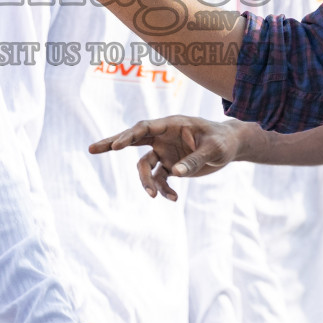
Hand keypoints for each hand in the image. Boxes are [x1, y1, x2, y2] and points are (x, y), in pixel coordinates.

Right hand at [89, 115, 243, 200]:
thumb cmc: (223, 141)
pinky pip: (159, 179)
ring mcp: (164, 151)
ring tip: (155, 195)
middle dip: (112, 144)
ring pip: (144, 166)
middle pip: (132, 139)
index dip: (128, 136)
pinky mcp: (170, 166)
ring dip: (146, 182)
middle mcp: (163, 137)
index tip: (116, 146)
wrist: (231, 146)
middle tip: (91, 148)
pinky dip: (163, 189)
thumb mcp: (213, 150)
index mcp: (171, 125)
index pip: (144, 128)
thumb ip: (193, 160)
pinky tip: (173, 198)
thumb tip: (174, 173)